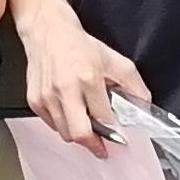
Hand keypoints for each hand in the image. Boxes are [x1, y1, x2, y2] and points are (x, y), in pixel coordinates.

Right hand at [18, 15, 148, 149]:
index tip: (117, 139)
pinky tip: (69, 111)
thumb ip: (134, 86)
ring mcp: (47, 97)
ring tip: (85, 123)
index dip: (112, 133)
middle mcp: (65, 89)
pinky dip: (63, 124)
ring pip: (64, 134)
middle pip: (79, 134)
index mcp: (88, 78)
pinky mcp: (35, 100)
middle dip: (93, 145)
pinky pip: (52, 125)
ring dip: (77, 134)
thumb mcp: (115, 61)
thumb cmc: (79, 46)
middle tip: (101, 147)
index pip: (103, 119)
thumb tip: (144, 107)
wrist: (48, 32)